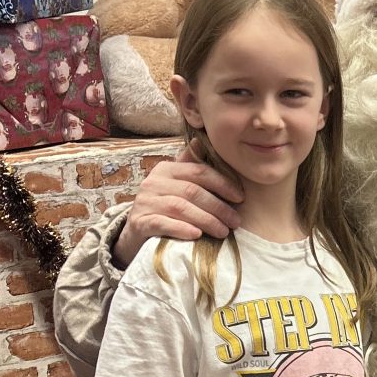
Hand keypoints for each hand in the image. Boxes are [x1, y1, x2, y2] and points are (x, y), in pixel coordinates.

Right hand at [113, 153, 243, 267]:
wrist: (136, 231)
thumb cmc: (163, 206)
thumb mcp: (176, 184)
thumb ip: (189, 166)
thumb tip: (200, 141)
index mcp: (166, 169)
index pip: (199, 172)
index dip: (222, 184)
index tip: (240, 198)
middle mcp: (153, 182)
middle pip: (192, 191)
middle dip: (218, 207)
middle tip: (235, 221)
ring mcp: (145, 202)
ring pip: (180, 207)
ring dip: (206, 220)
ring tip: (223, 231)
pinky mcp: (139, 222)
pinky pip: (162, 223)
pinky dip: (181, 229)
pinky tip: (197, 235)